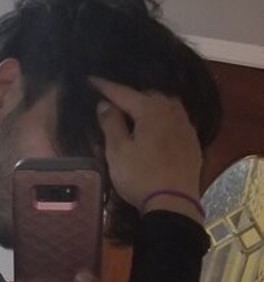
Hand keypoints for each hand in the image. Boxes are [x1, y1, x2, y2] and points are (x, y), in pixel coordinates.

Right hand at [89, 77, 202, 213]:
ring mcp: (185, 124)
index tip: (90, 79)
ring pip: (164, 106)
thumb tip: (105, 104)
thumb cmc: (140, 176)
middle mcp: (171, 109)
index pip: (123, 93)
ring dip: (148, 107)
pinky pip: (174, 120)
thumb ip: (111, 124)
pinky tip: (156, 130)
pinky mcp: (192, 140)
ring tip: (136, 115)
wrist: (174, 202)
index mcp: (150, 109)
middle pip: (147, 96)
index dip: (105, 87)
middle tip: (114, 105)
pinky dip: (161, 120)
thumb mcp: (118, 151)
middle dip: (129, 97)